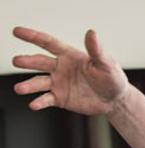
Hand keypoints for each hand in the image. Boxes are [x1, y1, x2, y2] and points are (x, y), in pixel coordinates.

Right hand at [12, 27, 127, 114]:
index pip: (48, 43)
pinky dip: (40, 102)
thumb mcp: (106, 64)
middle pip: (39, 62)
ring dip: (29, 85)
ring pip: (39, 83)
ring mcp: (58, 83)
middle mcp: (60, 68)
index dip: (32, 36)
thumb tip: (92, 33)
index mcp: (69, 55)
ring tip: (19, 88)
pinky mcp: (60, 98)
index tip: (17, 32)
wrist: (115, 100)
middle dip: (27, 61)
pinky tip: (33, 105)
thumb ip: (96, 50)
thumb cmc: (112, 78)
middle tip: (17, 61)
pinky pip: (47, 99)